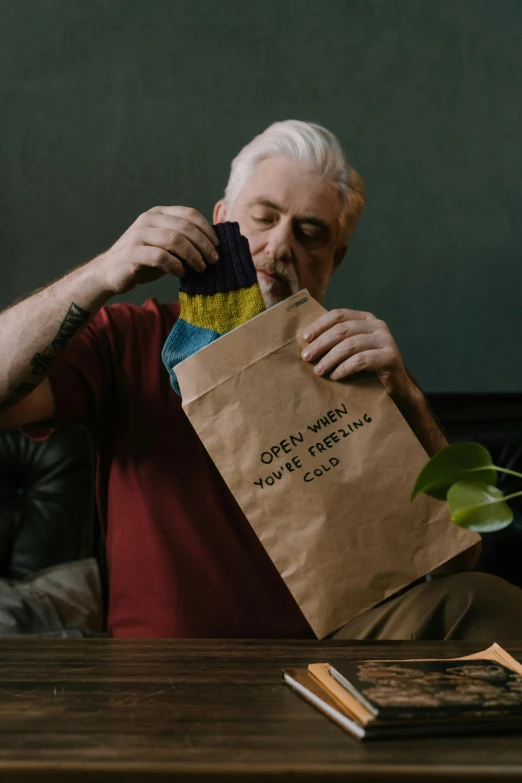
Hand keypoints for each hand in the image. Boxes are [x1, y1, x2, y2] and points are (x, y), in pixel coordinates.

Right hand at [96, 206, 219, 294]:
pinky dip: (176, 265)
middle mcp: (148, 219)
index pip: (190, 214)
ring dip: (193, 256)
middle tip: (213, 261)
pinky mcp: (132, 252)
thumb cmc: (144, 260)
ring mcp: (139, 234)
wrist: (110, 273)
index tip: (217, 247)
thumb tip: (214, 246)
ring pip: (175, 240)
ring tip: (201, 268)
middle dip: (204, 245)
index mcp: (158, 213)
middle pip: (185, 227)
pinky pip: (161, 257)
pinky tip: (181, 273)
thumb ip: (183, 240)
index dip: (207, 230)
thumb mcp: (166, 246)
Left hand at [301, 308, 413, 398]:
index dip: (320, 325)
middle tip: (306, 357)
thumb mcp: (352, 350)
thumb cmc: (368, 369)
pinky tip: (335, 376)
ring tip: (318, 371)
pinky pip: (361, 360)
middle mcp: (377, 325)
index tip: (305, 338)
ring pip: (350, 345)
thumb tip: (306, 344)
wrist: (396, 387)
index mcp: (365, 319)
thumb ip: (336, 342)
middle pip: (342, 330)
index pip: (339, 315)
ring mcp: (386, 339)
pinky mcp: (390, 356)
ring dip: (330, 358)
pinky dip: (345, 368)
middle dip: (321, 344)